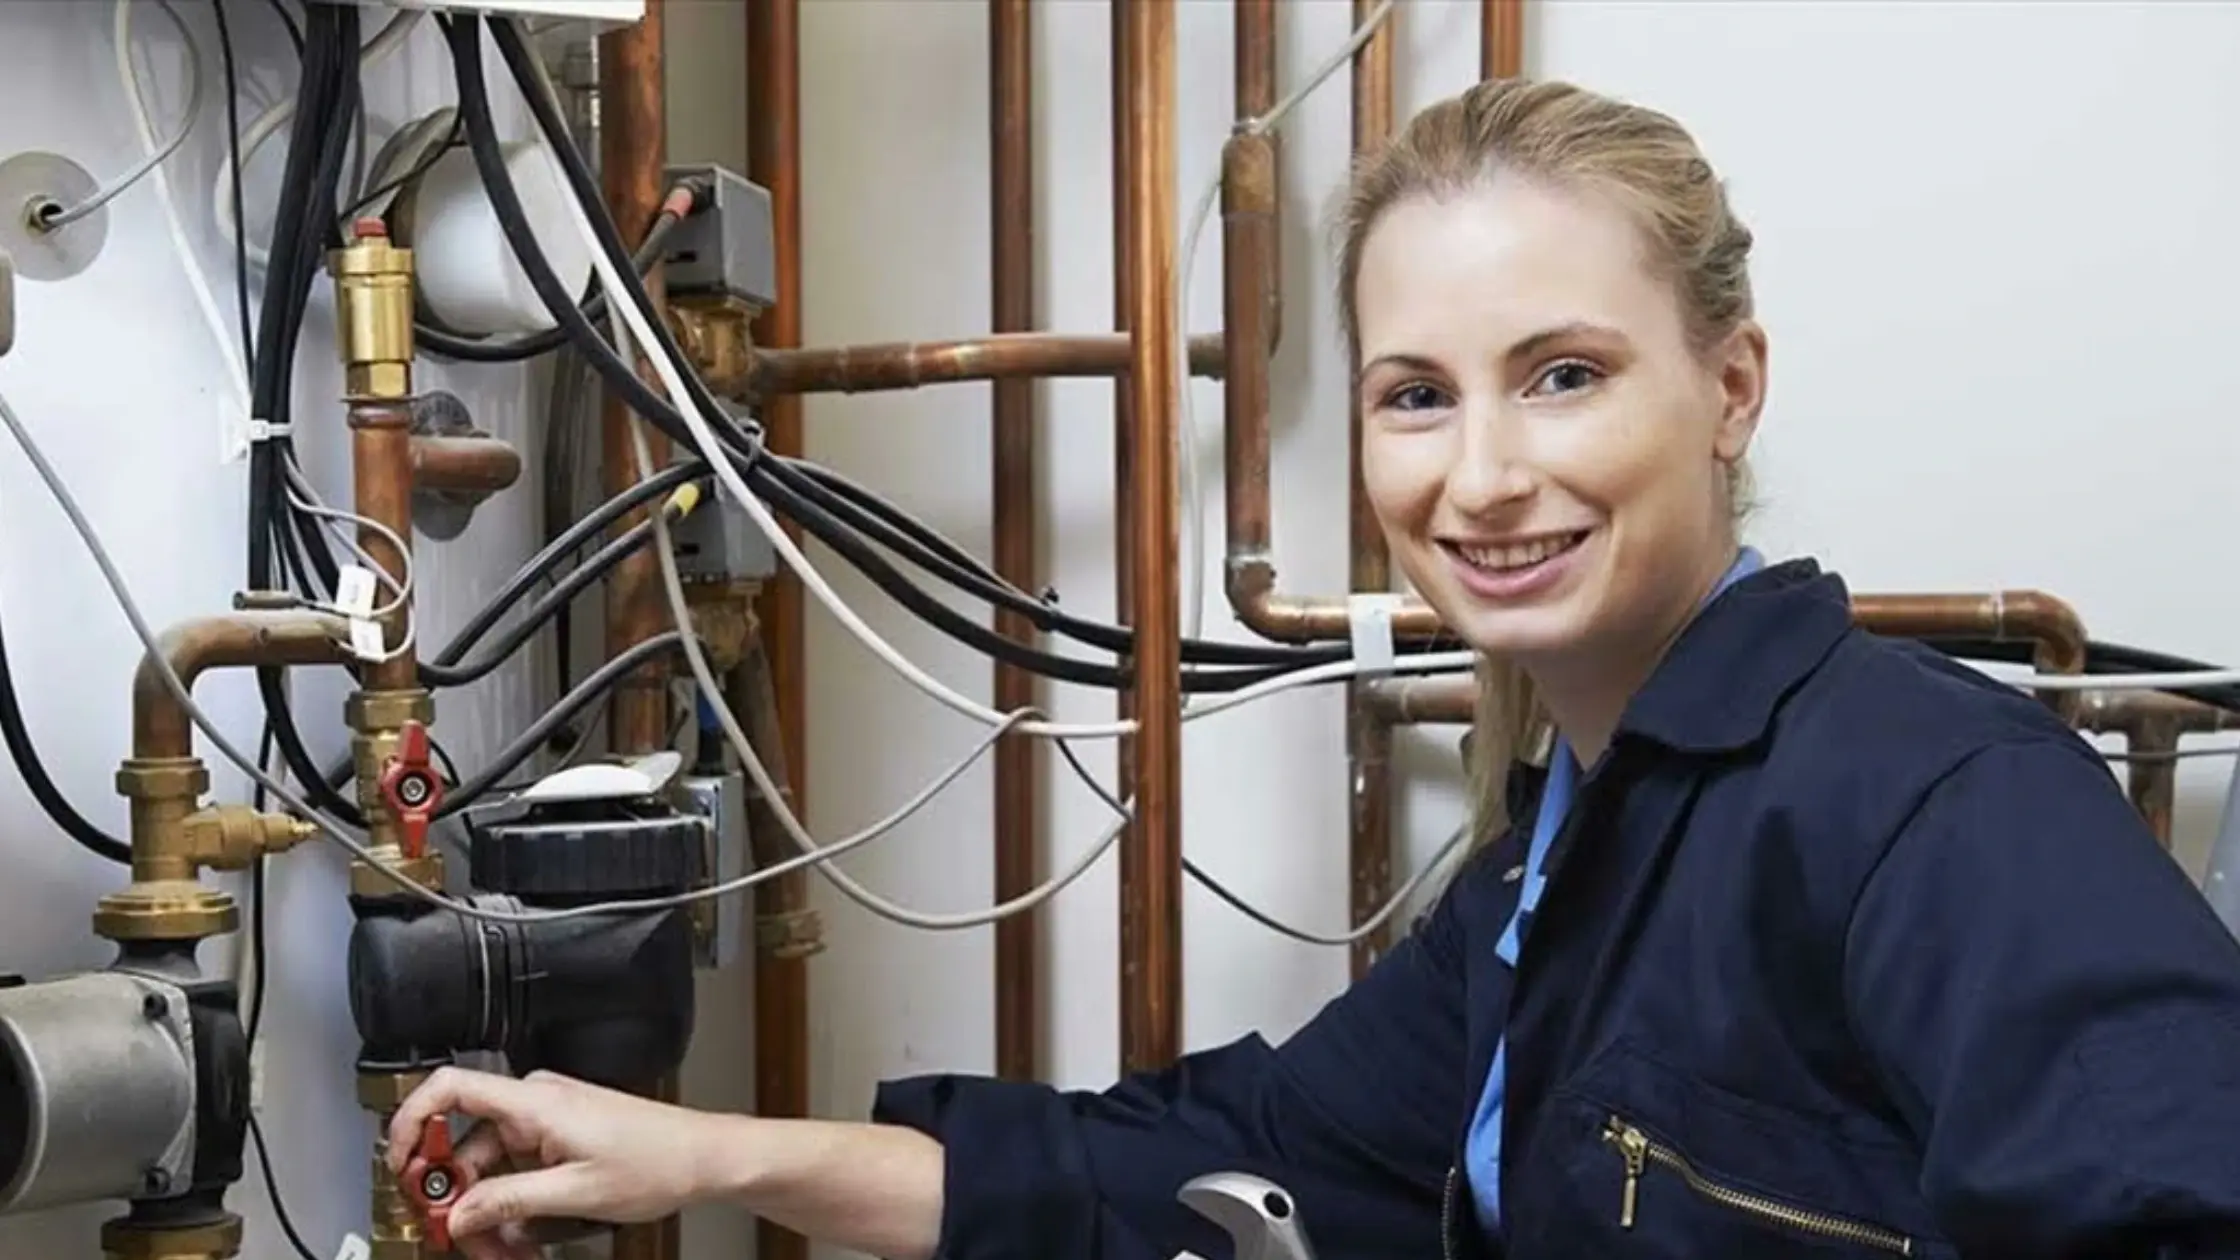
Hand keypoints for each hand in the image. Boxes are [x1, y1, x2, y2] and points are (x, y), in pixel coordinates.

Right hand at [386, 1066, 741, 1259]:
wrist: (702, 1157)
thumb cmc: (657, 1161)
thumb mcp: (575, 1193)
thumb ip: (510, 1200)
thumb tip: (460, 1212)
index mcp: (534, 1102)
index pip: (449, 1087)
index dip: (410, 1121)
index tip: (400, 1166)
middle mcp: (534, 1103)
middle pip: (463, 1146)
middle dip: (458, 1198)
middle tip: (457, 1239)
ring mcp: (544, 1121)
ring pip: (488, 1168)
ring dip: (487, 1213)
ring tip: (499, 1252)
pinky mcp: (555, 1139)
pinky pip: (514, 1171)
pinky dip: (510, 1206)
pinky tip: (518, 1239)